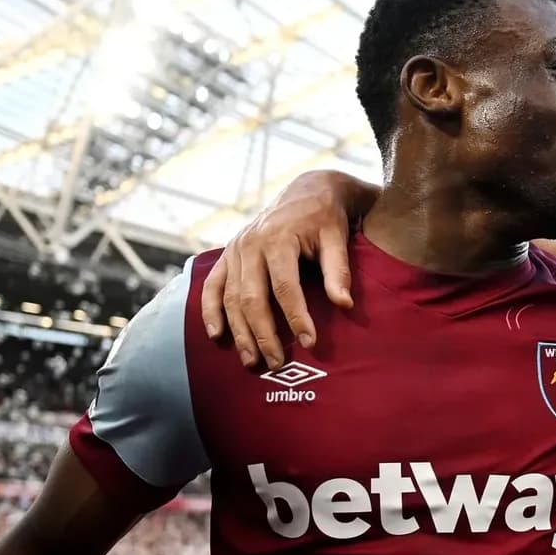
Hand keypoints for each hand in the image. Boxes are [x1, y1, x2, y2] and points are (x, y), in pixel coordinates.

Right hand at [199, 170, 377, 369]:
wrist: (308, 191)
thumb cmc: (326, 218)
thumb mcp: (337, 238)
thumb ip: (339, 271)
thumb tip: (344, 304)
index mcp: (278, 238)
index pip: (285, 287)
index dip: (296, 317)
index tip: (309, 343)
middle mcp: (250, 244)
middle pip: (253, 298)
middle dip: (264, 334)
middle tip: (276, 364)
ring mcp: (235, 249)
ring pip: (232, 297)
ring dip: (239, 331)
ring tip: (252, 360)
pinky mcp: (228, 255)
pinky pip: (213, 286)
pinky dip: (211, 310)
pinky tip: (217, 335)